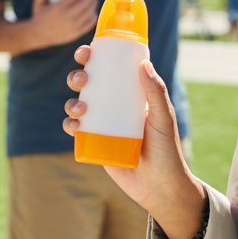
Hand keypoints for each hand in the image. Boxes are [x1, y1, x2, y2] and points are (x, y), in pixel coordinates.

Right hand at [30, 0, 99, 47]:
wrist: (38, 35)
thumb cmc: (40, 16)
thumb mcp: (38, 3)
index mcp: (57, 8)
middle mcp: (65, 17)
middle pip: (84, 4)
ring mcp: (71, 27)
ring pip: (88, 13)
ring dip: (94, 4)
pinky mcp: (75, 34)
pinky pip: (88, 24)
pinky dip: (93, 17)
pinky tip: (94, 11)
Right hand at [63, 46, 202, 220]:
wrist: (161, 186)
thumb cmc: (167, 149)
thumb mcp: (164, 117)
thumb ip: (155, 91)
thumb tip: (144, 63)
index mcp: (129, 94)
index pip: (109, 69)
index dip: (94, 58)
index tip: (86, 51)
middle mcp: (113, 106)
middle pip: (88, 85)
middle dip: (77, 76)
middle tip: (82, 79)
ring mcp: (103, 125)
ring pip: (78, 106)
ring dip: (71, 102)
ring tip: (81, 109)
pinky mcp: (94, 144)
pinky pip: (76, 131)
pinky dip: (70, 125)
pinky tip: (74, 125)